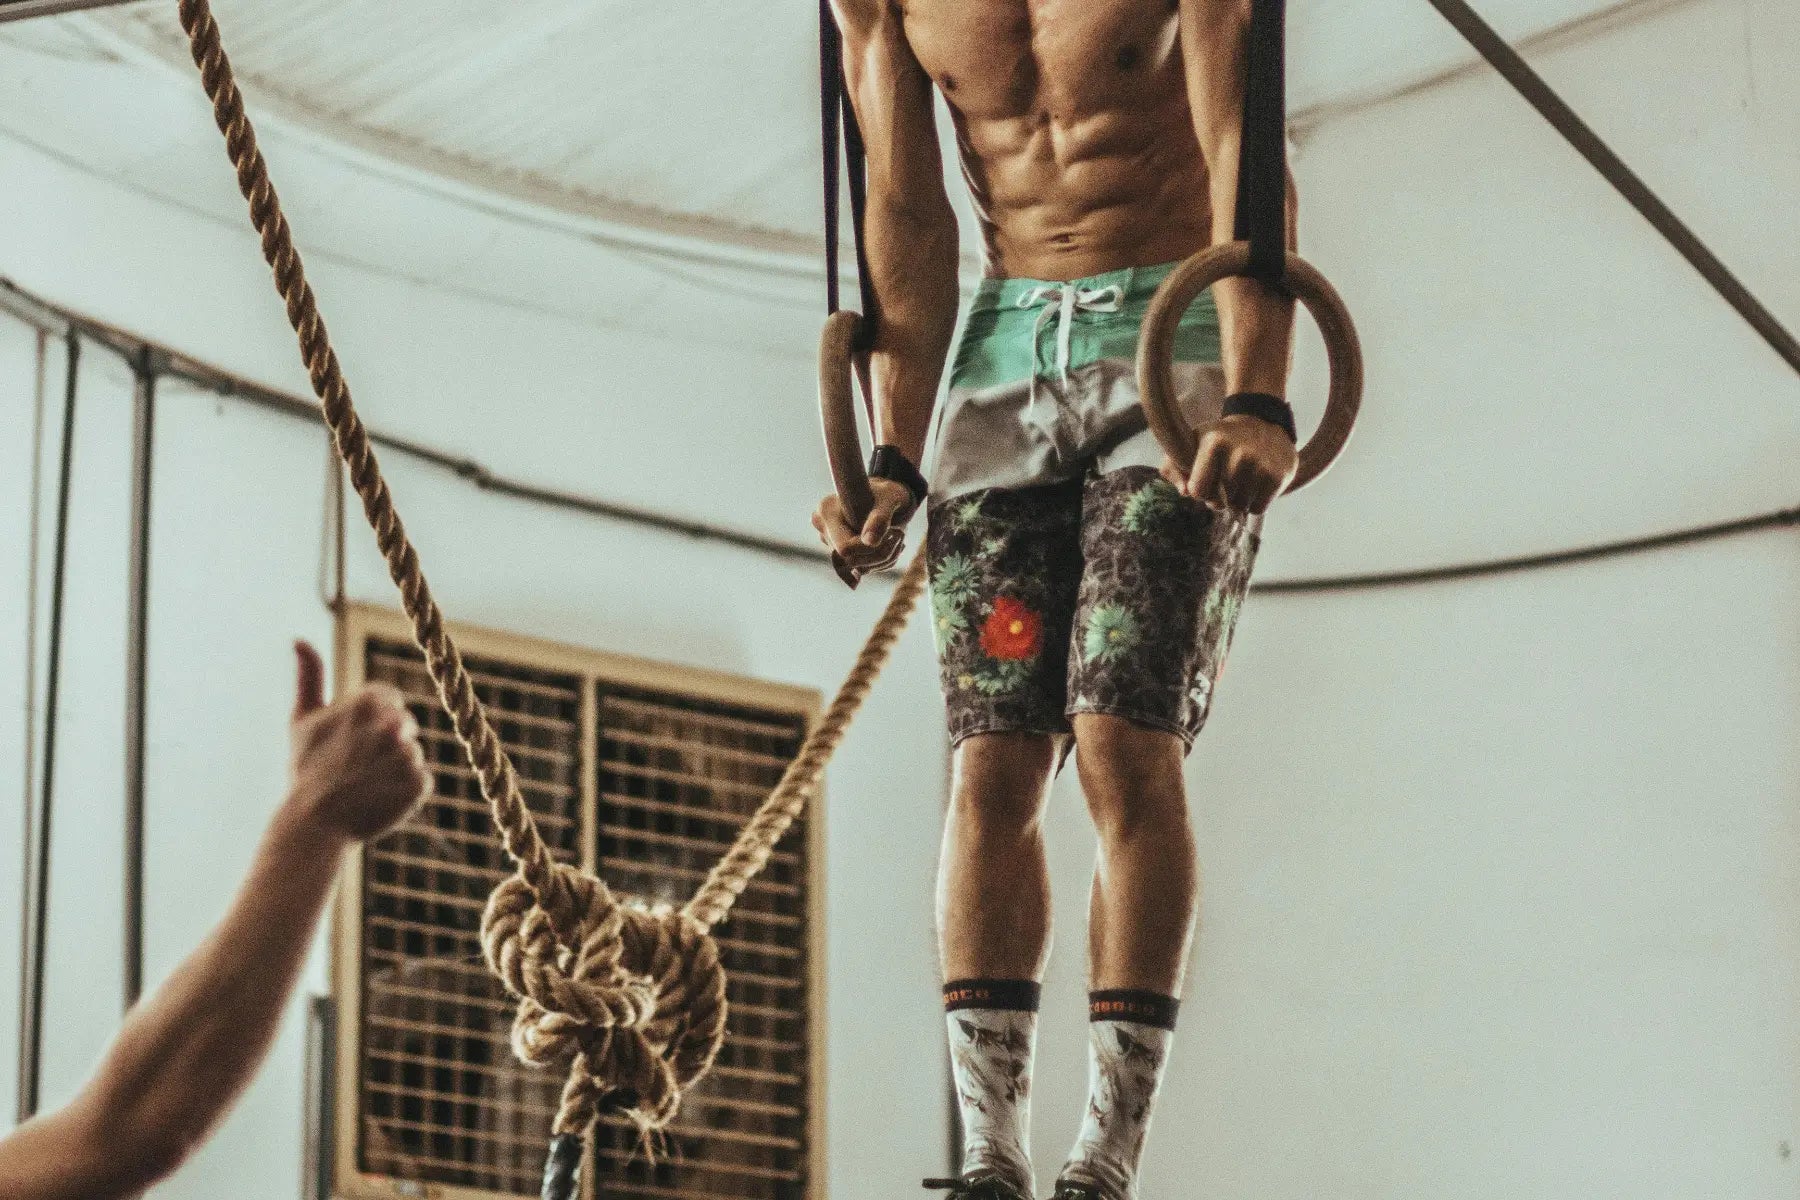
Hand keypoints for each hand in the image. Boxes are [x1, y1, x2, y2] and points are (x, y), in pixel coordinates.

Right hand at [286, 641, 430, 841]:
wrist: (313, 824)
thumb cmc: (307, 770)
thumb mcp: (302, 720)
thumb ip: (309, 676)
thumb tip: (299, 639)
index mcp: (366, 702)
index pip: (388, 699)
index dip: (373, 719)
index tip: (354, 739)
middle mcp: (390, 725)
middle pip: (404, 725)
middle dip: (386, 743)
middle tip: (358, 765)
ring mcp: (406, 756)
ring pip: (413, 753)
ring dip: (394, 768)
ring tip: (366, 785)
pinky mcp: (418, 784)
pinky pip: (422, 779)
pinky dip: (406, 791)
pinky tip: (380, 798)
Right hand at [810, 478, 915, 580]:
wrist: (888, 498)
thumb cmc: (889, 493)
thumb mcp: (889, 499)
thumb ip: (880, 518)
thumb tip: (870, 542)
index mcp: (827, 511)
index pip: (844, 548)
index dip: (870, 548)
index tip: (891, 532)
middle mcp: (824, 529)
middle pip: (851, 561)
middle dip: (880, 553)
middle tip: (900, 534)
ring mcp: (832, 543)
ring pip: (860, 568)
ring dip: (886, 557)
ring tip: (899, 535)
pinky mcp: (843, 554)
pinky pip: (864, 569)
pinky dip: (883, 561)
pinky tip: (891, 544)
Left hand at [1162, 414, 1297, 515]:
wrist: (1263, 423)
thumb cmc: (1221, 440)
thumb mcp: (1192, 443)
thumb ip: (1173, 466)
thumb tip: (1184, 492)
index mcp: (1214, 443)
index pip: (1197, 490)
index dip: (1200, 491)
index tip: (1207, 481)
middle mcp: (1239, 452)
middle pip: (1220, 501)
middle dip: (1220, 497)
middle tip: (1227, 479)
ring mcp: (1261, 464)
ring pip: (1240, 507)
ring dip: (1238, 500)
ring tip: (1243, 479)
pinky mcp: (1279, 476)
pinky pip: (1258, 509)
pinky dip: (1255, 503)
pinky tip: (1256, 484)